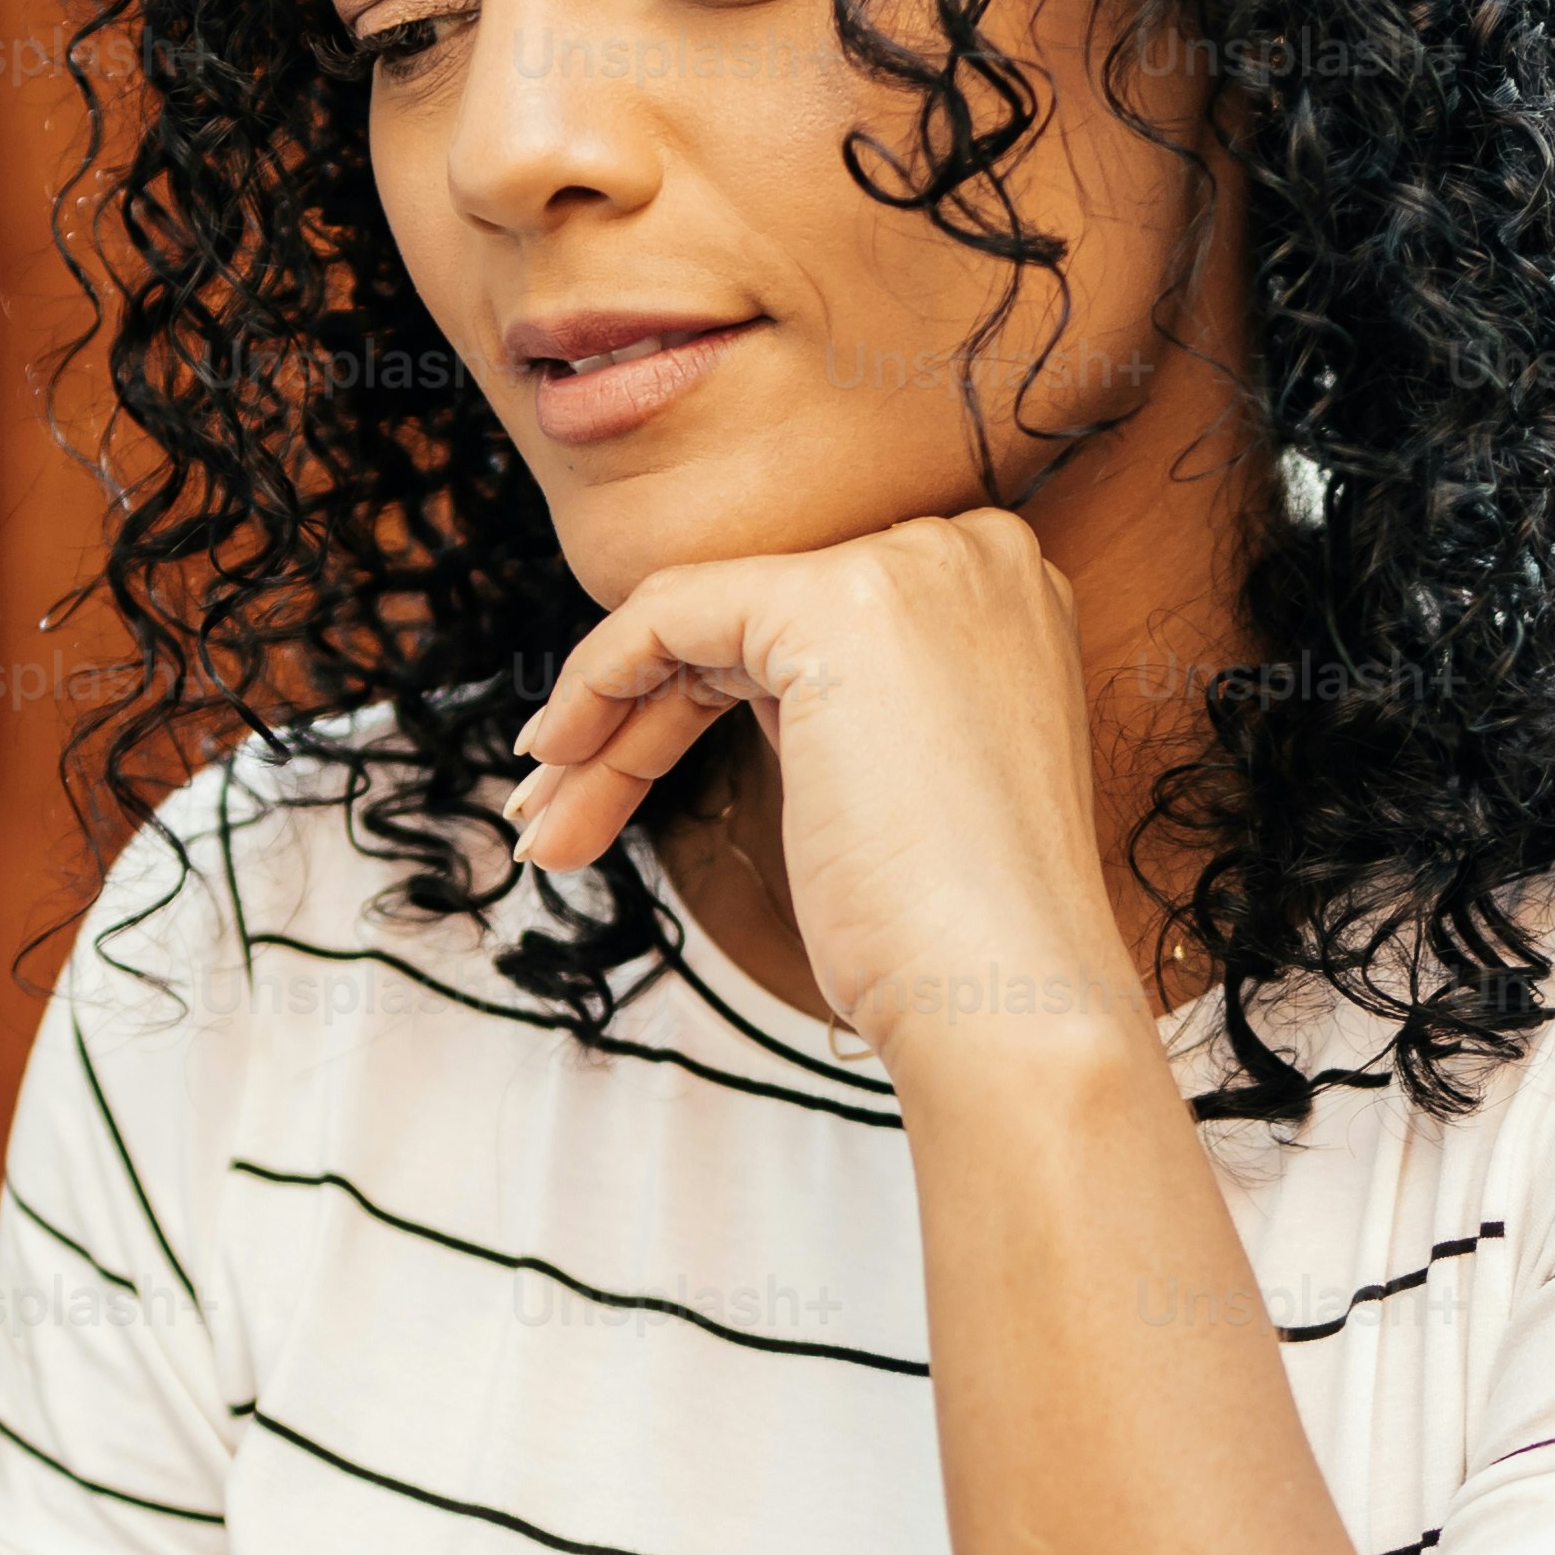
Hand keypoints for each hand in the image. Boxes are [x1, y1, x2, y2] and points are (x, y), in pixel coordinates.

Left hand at [500, 508, 1150, 1072]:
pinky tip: (558, 753)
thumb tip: (713, 684)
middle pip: (747, 622)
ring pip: (701, 621)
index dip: (696, 700)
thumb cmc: (952, 935)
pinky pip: (672, 611)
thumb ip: (840, 706)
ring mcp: (912, 568)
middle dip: (640, 720)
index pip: (802, 623)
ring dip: (607, 727)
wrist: (1006, 1000)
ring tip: (547, 821)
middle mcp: (968, 553)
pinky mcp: (837, 603)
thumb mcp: (899, 780)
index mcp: (1000, 592)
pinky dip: (600, 677)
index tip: (618, 781)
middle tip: (563, 812)